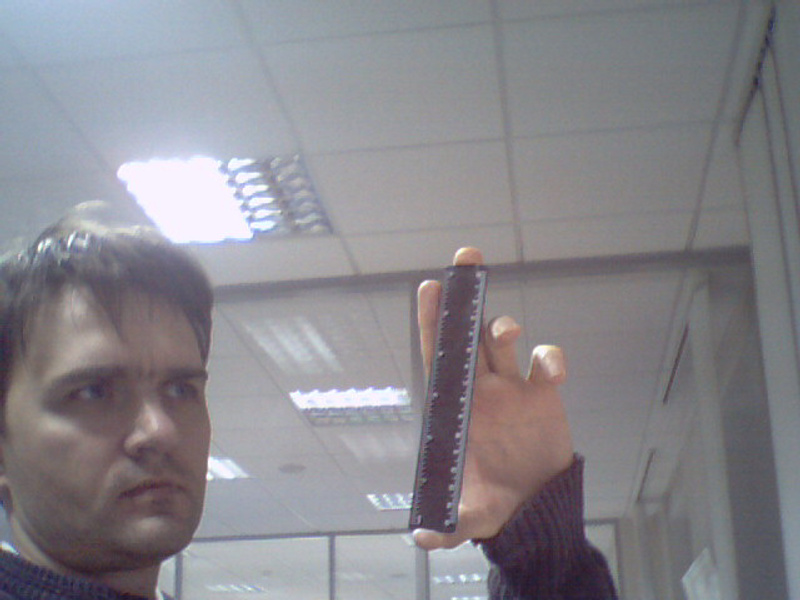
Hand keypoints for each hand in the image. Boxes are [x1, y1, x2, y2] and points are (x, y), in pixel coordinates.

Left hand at [413, 247, 573, 549]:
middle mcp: (480, 389)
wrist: (535, 507)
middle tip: (466, 256)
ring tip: (506, 332)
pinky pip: (544, 365)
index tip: (427, 286)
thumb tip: (423, 538)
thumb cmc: (494, 503)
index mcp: (455, 408)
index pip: (439, 357)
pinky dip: (548, 358)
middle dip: (464, 298)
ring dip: (503, 328)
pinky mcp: (543, 396)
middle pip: (469, 334)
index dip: (432, 323)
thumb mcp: (468, 518)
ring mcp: (511, 388)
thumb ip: (447, 526)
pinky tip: (549, 370)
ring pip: (503, 342)